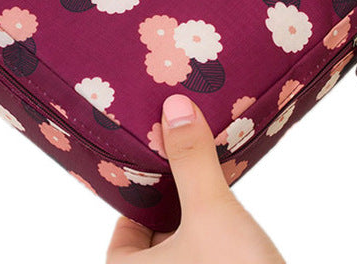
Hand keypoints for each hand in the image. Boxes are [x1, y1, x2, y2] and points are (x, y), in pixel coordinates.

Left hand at [106, 94, 284, 263]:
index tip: (163, 155)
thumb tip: (175, 107)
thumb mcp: (212, 213)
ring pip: (182, 245)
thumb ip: (192, 160)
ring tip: (211, 179)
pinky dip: (212, 236)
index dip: (145, 186)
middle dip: (175, 198)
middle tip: (190, 158)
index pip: (125, 223)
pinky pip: (202, 257)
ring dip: (196, 216)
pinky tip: (230, 216)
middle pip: (155, 232)